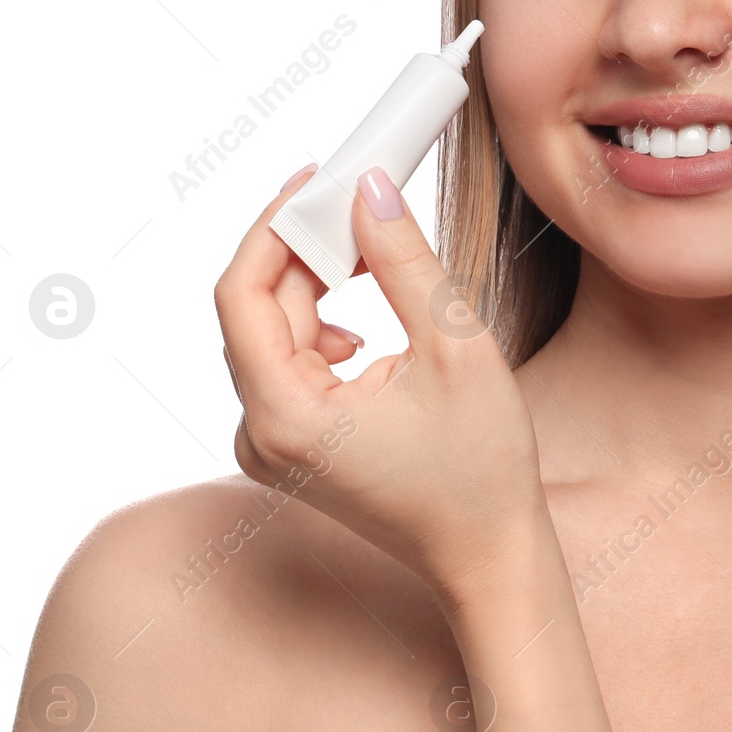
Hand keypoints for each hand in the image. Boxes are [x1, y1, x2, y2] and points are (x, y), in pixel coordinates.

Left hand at [214, 164, 548, 603]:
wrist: (489, 552)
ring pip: (275, 330)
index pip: (242, 295)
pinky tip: (367, 323)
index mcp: (286, 418)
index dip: (273, 226)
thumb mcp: (454, 347)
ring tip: (372, 257)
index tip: (316, 179)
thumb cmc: (481, 469)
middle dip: (305, 248)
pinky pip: (288, 360)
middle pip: (259, 308)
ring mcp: (270, 443)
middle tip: (359, 199)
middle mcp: (260, 434)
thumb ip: (404, 261)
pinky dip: (323, 322)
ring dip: (318, 284)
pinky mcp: (290, 443)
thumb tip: (368, 189)